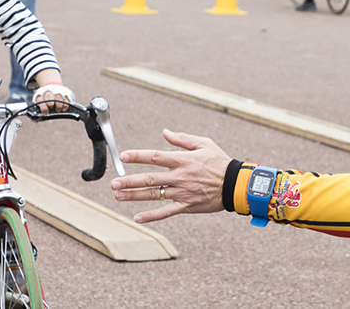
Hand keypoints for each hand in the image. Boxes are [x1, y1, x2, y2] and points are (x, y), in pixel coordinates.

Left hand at [32, 83, 73, 113]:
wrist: (52, 90)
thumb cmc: (45, 102)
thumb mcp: (40, 106)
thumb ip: (38, 113)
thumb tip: (36, 121)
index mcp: (40, 95)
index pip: (40, 99)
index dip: (43, 106)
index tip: (46, 112)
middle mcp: (48, 92)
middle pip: (49, 95)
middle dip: (51, 103)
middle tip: (52, 108)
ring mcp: (57, 91)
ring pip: (58, 96)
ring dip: (59, 104)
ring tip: (58, 110)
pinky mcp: (65, 93)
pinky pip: (66, 98)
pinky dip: (65, 104)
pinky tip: (63, 109)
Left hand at [111, 129, 232, 222]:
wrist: (236, 185)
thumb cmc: (220, 161)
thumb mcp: (204, 143)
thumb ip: (182, 139)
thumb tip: (165, 132)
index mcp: (183, 160)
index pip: (155, 157)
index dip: (138, 156)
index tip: (123, 156)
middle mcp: (180, 177)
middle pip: (149, 179)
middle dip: (129, 181)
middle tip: (113, 183)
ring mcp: (182, 193)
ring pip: (154, 195)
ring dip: (134, 196)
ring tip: (118, 196)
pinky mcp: (187, 206)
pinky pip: (166, 212)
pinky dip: (152, 216)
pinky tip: (137, 218)